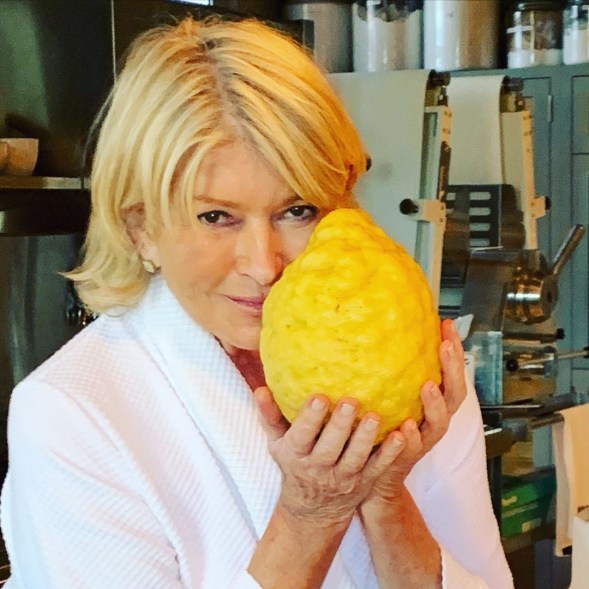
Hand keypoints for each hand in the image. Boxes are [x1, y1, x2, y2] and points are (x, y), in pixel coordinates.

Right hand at [254, 388, 406, 525]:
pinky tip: (401, 435)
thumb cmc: (294, 464)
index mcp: (296, 454)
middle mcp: (319, 468)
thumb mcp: (277, 443)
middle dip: (340, 425)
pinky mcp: (365, 481)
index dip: (309, 419)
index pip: (301, 435)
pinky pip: (379, 467)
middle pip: (330, 447)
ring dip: (365, 438)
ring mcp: (344, 477)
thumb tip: (260, 389)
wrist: (313, 509)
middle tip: (351, 401)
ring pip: (355, 457)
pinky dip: (390, 453)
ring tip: (374, 416)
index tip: (319, 398)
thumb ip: (270, 416)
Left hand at [362, 318, 467, 502]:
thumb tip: (371, 334)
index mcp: (433, 405)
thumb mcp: (388, 400)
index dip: (453, 351)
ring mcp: (422, 442)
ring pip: (439, 423)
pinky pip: (412, 450)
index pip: (451, 374)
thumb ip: (387, 376)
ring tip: (428, 385)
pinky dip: (412, 438)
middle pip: (455, 394)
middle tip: (445, 345)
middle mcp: (433, 422)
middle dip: (453, 369)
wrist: (373, 478)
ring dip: (435, 403)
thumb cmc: (380, 432)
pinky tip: (406, 426)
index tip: (446, 325)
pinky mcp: (404, 461)